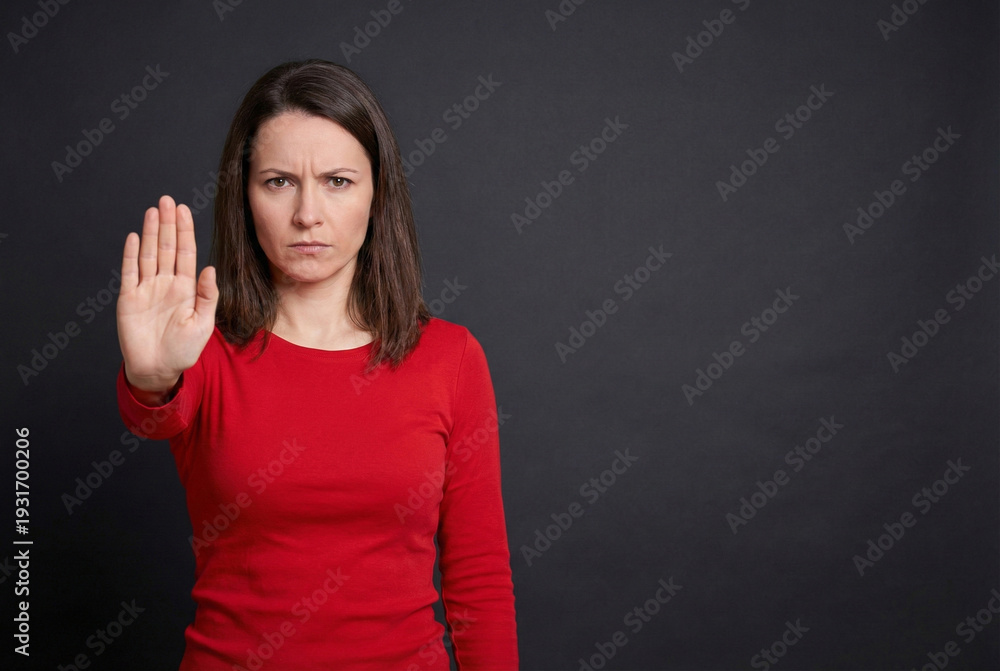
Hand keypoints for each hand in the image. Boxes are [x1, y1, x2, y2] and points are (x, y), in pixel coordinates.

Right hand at [117, 195, 218, 394]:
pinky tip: (134, 237)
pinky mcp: (129, 299)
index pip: (185, 253)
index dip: (184, 231)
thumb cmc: (184, 350)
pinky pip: (129, 272)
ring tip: (154, 211)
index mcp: (185, 288)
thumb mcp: (203, 324)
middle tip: (168, 200)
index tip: (184, 210)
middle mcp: (165, 283)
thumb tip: (210, 268)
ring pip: (148, 254)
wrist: (158, 369)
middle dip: (167, 224)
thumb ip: (208, 296)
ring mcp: (146, 289)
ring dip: (150, 232)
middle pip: (166, 247)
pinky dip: (131, 255)